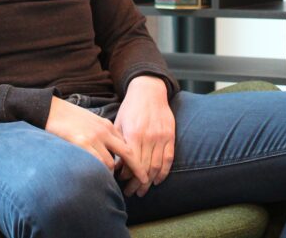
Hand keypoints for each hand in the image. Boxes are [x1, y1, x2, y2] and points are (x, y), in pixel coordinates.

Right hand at [45, 96, 148, 185]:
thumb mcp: (91, 122)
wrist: (50, 109)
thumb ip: (103, 134)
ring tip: (109, 182)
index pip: (127, 145)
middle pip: (128, 153)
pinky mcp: (82, 143)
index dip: (135, 160)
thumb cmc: (68, 118)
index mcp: (107, 125)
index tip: (140, 171)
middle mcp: (104, 131)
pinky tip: (99, 177)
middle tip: (142, 181)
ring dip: (111, 174)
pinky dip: (100, 172)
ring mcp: (94, 137)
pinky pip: (97, 163)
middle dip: (137, 169)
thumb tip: (112, 153)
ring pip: (111, 163)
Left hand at [114, 75, 174, 196]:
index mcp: (133, 135)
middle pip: (144, 168)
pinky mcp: (170, 136)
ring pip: (156, 166)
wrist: (149, 91)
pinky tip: (157, 180)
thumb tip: (114, 164)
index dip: (127, 177)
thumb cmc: (131, 108)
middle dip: (136, 184)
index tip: (121, 184)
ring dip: (149, 182)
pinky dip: (164, 172)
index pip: (131, 163)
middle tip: (131, 193)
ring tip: (142, 191)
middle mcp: (148, 138)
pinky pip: (168, 159)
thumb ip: (117, 144)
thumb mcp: (119, 123)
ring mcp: (161, 138)